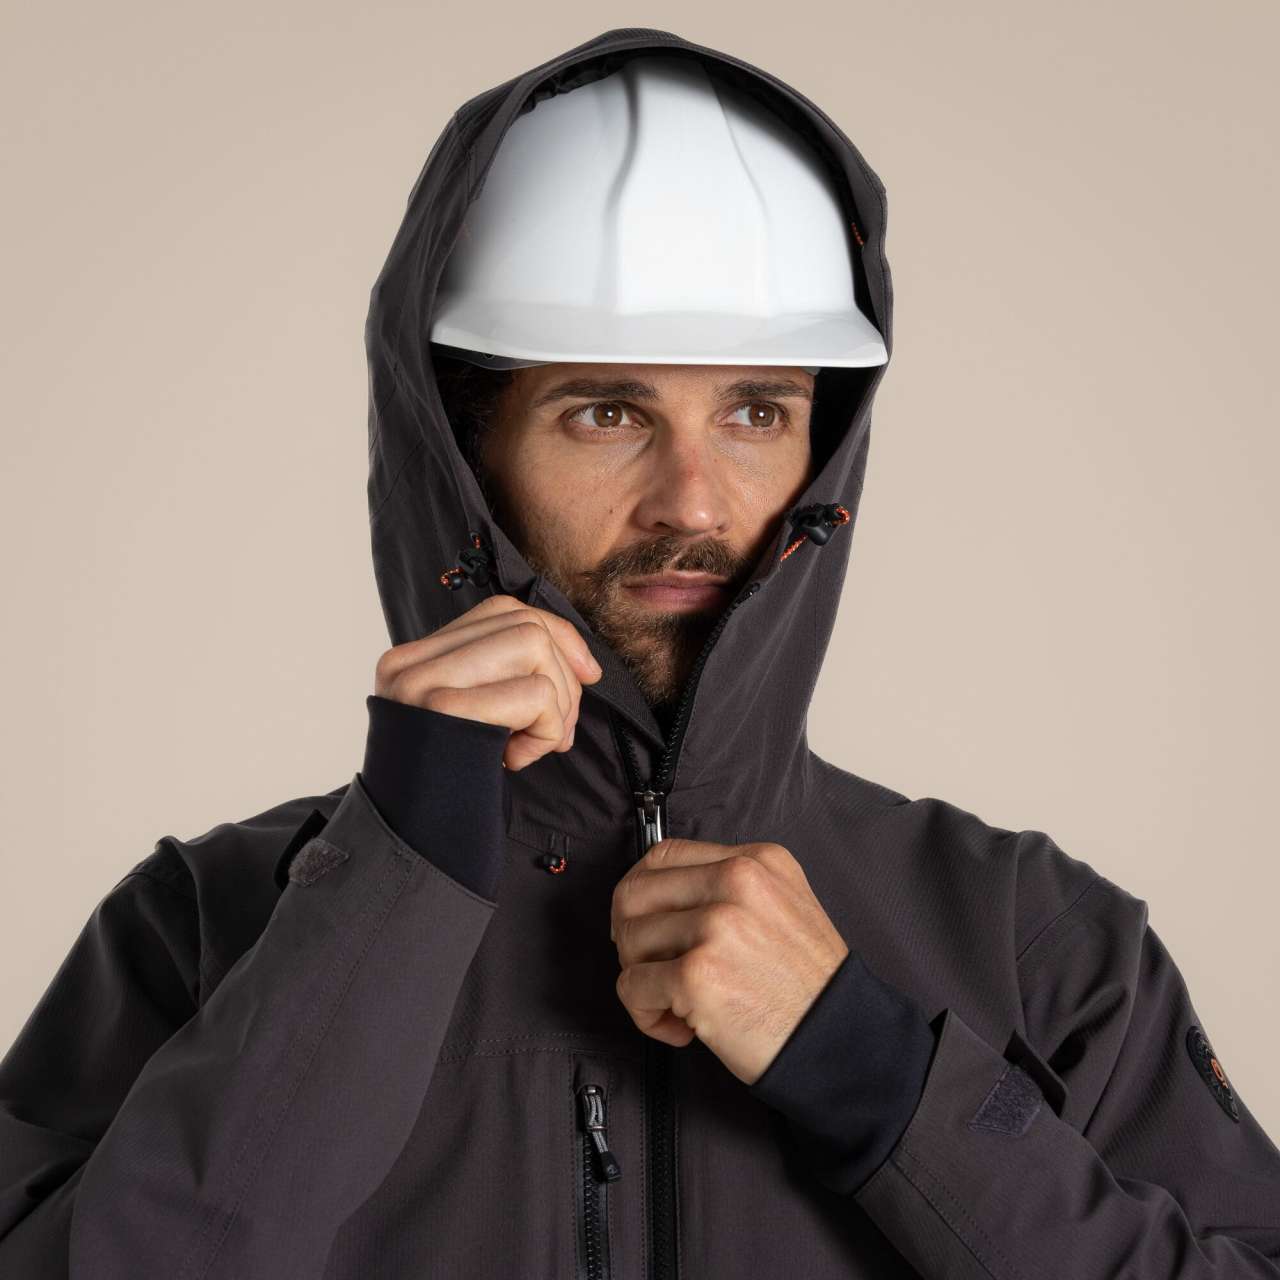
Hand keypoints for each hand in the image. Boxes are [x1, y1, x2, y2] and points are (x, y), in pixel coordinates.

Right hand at [373, 594, 603, 770]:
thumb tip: (581, 664)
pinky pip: (536, 694)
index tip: (586, 673)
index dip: (557, 634)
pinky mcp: (445, 709)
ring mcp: (423, 683)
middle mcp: (411, 665)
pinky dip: (546, 731)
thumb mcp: (475, 723)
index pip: (502, 611)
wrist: (407, 844)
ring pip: (534, 646)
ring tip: (536, 743)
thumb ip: (504, 683)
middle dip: (566, 677)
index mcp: (414, 661)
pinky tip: (516, 760)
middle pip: (525, 625)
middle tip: (558, 729)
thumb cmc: (451, 789)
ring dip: (558, 703)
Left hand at [610, 837, 849, 1084]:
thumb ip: (728, 888)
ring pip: (628, 940)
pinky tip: (682, 1028)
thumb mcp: (783, 905)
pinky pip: (632, 987)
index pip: (664, 855)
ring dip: (641, 980)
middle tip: (651, 968)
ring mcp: (716, 926)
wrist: (840, 1040)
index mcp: (756, 860)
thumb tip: (655, 898)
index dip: (640, 890)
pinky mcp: (697, 974)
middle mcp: (736, 882)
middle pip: (635, 893)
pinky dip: (645, 1015)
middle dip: (630, 937)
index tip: (642, 922)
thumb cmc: (808, 985)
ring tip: (676, 1004)